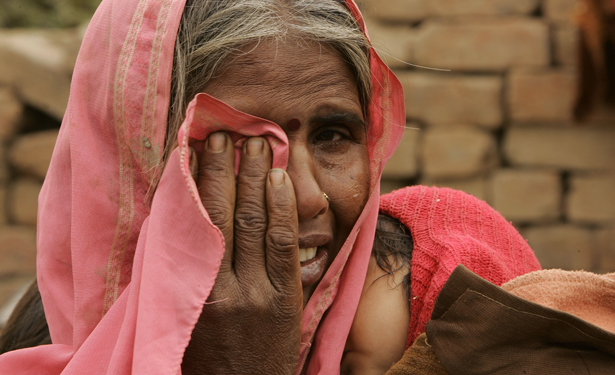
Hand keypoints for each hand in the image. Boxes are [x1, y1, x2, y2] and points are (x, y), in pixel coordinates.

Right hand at [182, 132, 302, 374]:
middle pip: (224, 214)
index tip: (193, 149)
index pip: (195, 222)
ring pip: (256, 222)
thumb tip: (177, 217)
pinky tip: (280, 180)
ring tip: (257, 143)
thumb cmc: (203, 356)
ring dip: (256, 178)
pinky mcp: (287, 297)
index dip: (195, 181)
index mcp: (193, 290)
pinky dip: (282, 209)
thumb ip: (181, 268)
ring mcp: (259, 291)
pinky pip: (285, 244)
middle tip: (226, 133)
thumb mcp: (180, 313)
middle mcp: (224, 286)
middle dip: (225, 170)